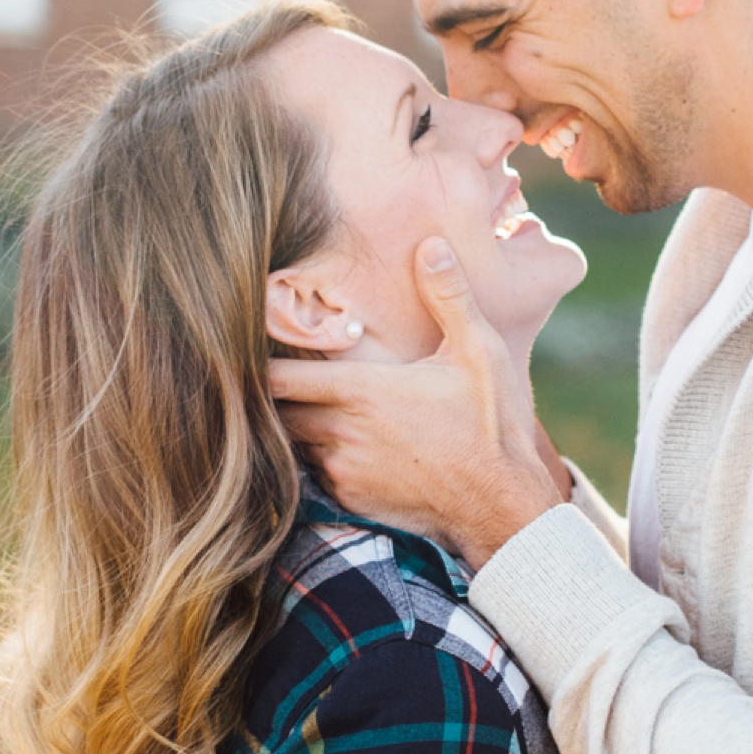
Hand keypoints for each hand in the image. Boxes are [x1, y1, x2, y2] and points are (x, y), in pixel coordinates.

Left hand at [269, 238, 569, 562]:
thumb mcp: (479, 351)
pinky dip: (321, 457)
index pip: (276, 377)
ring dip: (298, 426)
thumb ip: (449, 296)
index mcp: (361, 390)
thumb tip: (432, 246)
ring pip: (294, 443)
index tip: (249, 347)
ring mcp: (342, 470)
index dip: (256, 362)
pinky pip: (317, 474)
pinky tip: (347, 443)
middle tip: (281, 374)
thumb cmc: (493, 426)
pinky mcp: (350, 500)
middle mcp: (340, 432)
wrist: (502, 507)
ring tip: (313, 405)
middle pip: (276, 411)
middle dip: (274, 395)